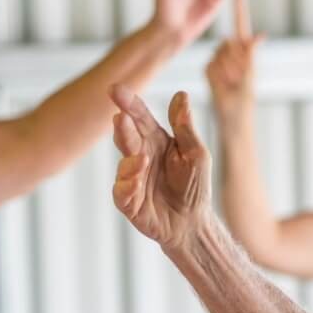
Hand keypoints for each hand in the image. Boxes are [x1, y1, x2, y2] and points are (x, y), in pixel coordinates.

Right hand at [111, 87, 213, 250]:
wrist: (193, 223)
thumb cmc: (195, 187)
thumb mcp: (196, 154)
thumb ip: (185, 127)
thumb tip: (181, 94)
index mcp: (156, 141)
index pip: (140, 118)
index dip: (129, 103)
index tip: (116, 89)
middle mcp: (140, 155)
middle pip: (127, 136)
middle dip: (122, 127)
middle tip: (120, 117)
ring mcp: (131, 177)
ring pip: (124, 163)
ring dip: (130, 159)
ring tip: (142, 159)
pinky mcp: (127, 200)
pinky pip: (122, 190)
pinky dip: (128, 184)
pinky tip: (136, 180)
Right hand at [206, 0, 264, 121]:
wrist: (231, 114)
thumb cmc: (245, 97)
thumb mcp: (251, 73)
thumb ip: (250, 54)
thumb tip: (260, 35)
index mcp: (245, 53)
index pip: (241, 27)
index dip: (239, 11)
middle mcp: (231, 53)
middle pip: (230, 43)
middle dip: (236, 60)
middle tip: (239, 78)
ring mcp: (218, 60)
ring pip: (220, 54)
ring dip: (228, 70)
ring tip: (232, 83)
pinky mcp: (208, 68)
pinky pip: (211, 64)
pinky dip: (218, 75)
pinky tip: (222, 85)